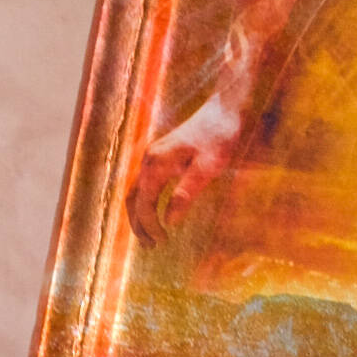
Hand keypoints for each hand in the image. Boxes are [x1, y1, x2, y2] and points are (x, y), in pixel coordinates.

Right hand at [127, 83, 248, 242]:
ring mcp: (152, 155)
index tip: (162, 242)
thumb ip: (187, 193)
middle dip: (138, 224)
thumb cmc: (220, 137)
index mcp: (157, 164)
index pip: (144, 203)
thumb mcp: (208, 168)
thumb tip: (169, 221)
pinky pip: (144, 182)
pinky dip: (144, 201)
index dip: (149, 226)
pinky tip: (156, 211)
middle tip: (151, 247)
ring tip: (151, 235)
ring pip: (135, 190)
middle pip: (132, 198)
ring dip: (139, 214)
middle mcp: (149, 158)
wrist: (224, 109)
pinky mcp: (160, 154)